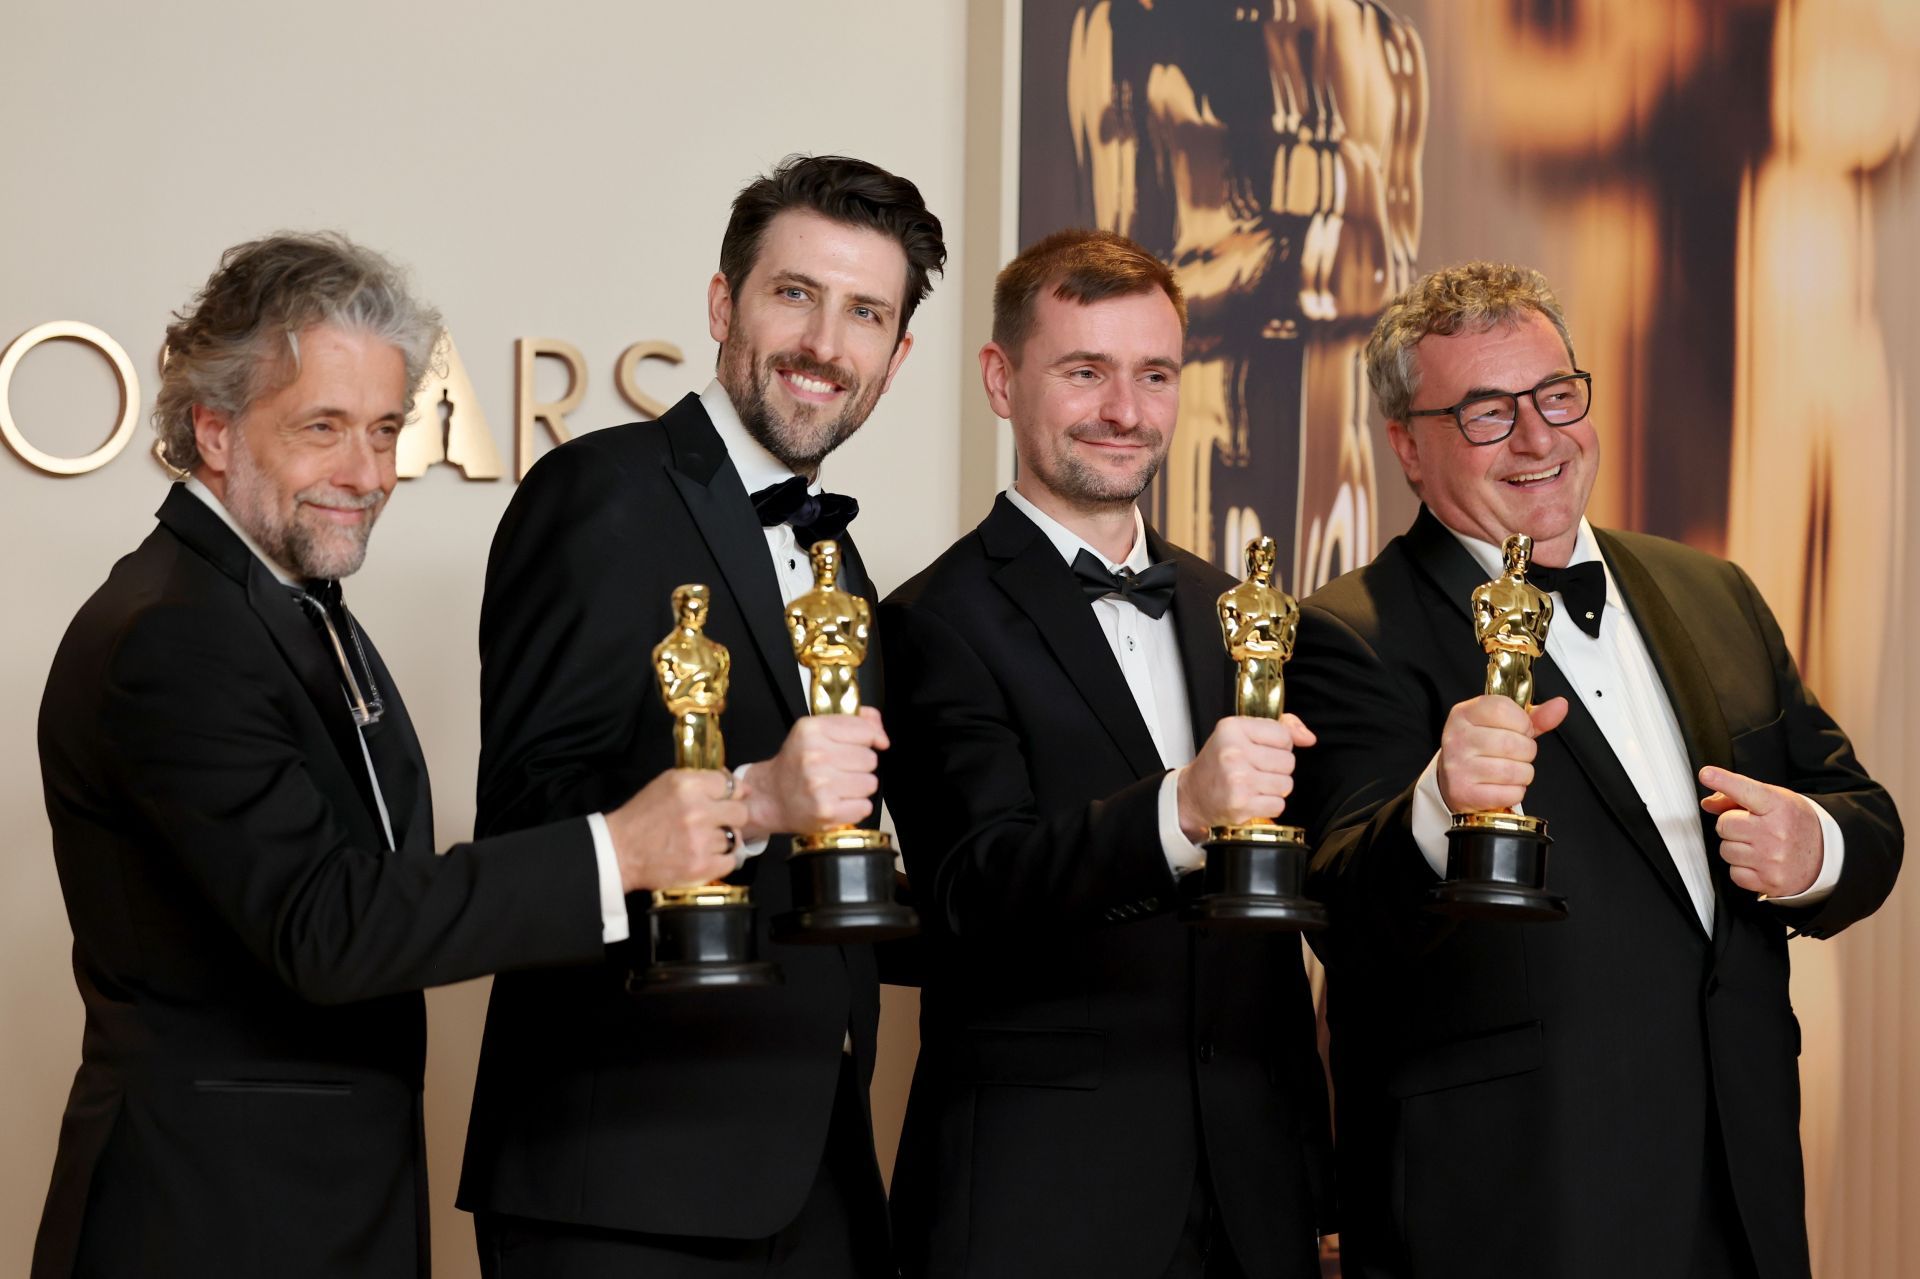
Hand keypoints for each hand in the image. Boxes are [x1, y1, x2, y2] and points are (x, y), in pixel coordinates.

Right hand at [604, 769, 751, 892]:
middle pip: (741, 812)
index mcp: (688, 785)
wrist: (619, 851)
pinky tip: (703, 856)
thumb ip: (701, 781)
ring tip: (701, 842)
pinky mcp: (702, 866)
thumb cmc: (643, 816)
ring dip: (721, 840)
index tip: (727, 801)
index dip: (731, 794)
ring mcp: (701, 840)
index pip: (731, 785)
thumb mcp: (667, 784)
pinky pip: (730, 861)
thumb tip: (737, 785)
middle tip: (715, 823)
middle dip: (731, 817)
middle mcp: (697, 811)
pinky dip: (720, 860)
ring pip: (734, 838)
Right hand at [741, 706, 887, 840]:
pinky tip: (838, 801)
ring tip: (839, 786)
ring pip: (870, 783)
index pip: (865, 731)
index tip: (869, 744)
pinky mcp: (827, 811)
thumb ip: (852, 722)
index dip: (872, 738)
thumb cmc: (796, 764)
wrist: (770, 797)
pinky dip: (855, 806)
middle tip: (841, 769)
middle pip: (870, 759)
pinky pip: (865, 806)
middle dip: (860, 765)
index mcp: (812, 730)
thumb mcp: (815, 731)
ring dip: (859, 787)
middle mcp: (815, 756)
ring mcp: (821, 785)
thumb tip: (880, 731)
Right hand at [1177, 714, 1317, 841]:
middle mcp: (1233, 752)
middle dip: (1277, 769)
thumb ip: (1280, 727)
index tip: (1260, 750)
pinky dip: (1269, 805)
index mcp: (1233, 728)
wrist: (1193, 795)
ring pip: (1286, 784)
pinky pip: (1278, 804)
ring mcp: (1237, 779)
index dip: (1279, 746)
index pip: (1284, 735)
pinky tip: (1252, 799)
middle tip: (1256, 770)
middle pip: (1288, 761)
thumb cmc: (1219, 763)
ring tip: (1254, 785)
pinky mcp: (1241, 804)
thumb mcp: (1242, 733)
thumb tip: (1309, 738)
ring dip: (1274, 788)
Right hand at [1435, 695, 1568, 812]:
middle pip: (1513, 742)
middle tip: (1516, 754)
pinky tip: (1502, 786)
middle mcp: (1457, 738)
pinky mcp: (1465, 792)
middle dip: (1526, 751)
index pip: (1502, 708)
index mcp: (1464, 714)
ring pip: (1515, 770)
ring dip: (1523, 773)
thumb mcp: (1503, 726)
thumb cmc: (1480, 750)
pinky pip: (1510, 793)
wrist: (1454, 781)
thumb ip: (1534, 717)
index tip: (1519, 730)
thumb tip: (1560, 706)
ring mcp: (1459, 766)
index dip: (1521, 722)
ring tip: (1510, 770)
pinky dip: (1514, 792)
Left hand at [1699, 766, 1823, 896]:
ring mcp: (1773, 858)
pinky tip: (1759, 862)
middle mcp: (1776, 832)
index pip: (1745, 791)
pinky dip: (1742, 869)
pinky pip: (1734, 873)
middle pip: (1724, 824)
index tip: (1707, 774)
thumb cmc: (1795, 823)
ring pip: (1726, 850)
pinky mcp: (1770, 881)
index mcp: (1778, 806)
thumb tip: (1709, 803)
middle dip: (1731, 825)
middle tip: (1750, 827)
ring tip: (1757, 845)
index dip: (1723, 781)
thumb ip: (1738, 797)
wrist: (1827, 854)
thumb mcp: (1774, 800)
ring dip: (1735, 848)